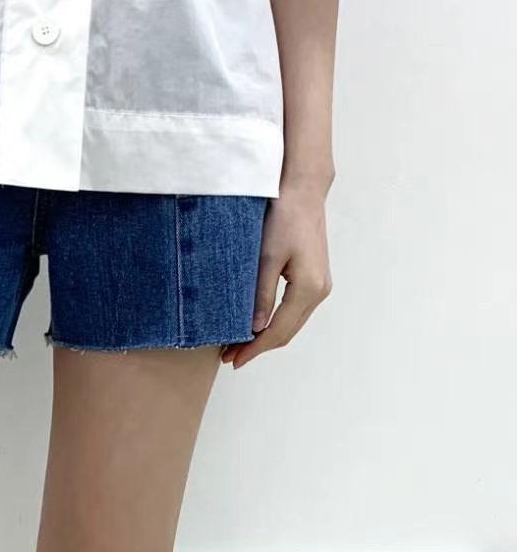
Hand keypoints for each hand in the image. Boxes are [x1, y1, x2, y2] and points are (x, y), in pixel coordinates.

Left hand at [222, 182, 331, 368]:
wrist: (303, 192)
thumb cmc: (284, 217)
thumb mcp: (266, 257)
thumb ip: (261, 295)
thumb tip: (255, 328)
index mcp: (308, 288)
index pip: (277, 331)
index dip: (254, 349)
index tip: (233, 359)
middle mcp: (320, 291)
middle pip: (286, 333)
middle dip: (258, 347)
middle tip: (231, 357)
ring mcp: (320, 287)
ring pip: (291, 325)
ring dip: (266, 338)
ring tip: (239, 345)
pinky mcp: (316, 280)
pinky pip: (295, 312)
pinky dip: (276, 324)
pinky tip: (257, 326)